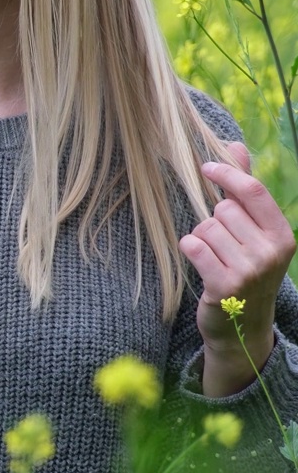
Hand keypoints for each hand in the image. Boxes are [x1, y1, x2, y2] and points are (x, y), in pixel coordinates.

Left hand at [179, 142, 295, 390]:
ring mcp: (249, 271)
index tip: (206, 168)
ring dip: (202, 238)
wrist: (241, 327)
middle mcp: (270, 252)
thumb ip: (244, 189)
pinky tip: (201, 264)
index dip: (227, 173)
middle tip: (224, 246)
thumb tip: (233, 145)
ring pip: (206, 227)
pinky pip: (193, 246)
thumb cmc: (245, 269)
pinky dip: (189, 250)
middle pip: (223, 210)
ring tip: (215, 258)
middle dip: (215, 221)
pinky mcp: (224, 286)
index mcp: (282, 235)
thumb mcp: (254, 231)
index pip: (253, 190)